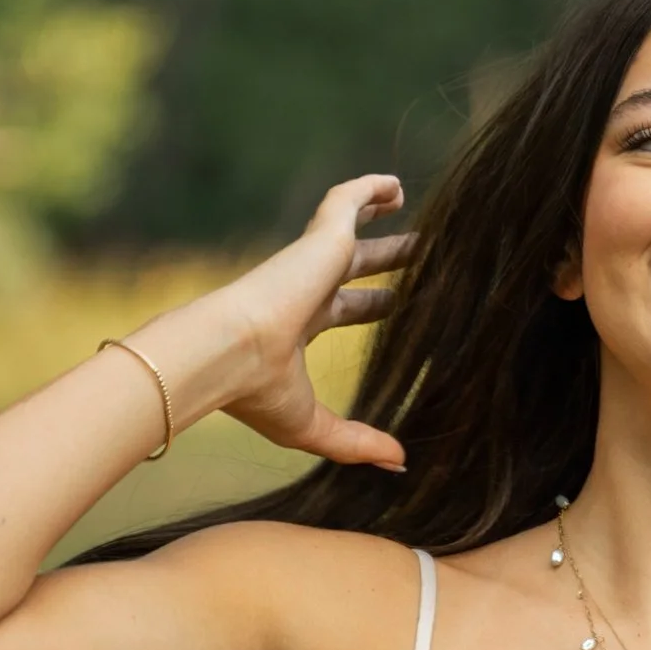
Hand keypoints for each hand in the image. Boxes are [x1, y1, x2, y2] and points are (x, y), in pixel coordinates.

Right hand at [193, 173, 419, 470]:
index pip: (344, 309)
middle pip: (355, 267)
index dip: (376, 305)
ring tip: (415, 208)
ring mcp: (310, 260)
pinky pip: (348, 199)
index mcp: (298, 326)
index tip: (405, 303)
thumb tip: (399, 462)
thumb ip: (357, 442)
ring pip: (352, 229)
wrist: (223, 353)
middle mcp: (304, 288)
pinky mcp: (319, 238)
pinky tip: (399, 187)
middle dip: (387, 261)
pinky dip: (371, 189)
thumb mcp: (312, 426)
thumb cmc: (256, 392)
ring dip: (380, 219)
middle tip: (427, 256)